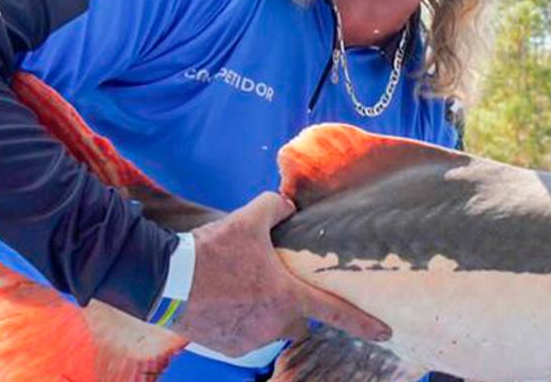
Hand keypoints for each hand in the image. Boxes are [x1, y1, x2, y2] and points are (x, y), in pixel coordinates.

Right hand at [169, 192, 391, 355]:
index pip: (335, 312)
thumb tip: (287, 202)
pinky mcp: (228, 348)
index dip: (363, 323)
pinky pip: (245, 335)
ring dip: (262, 312)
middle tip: (270, 285)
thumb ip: (275, 208)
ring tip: (238, 288)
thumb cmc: (210, 252)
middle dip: (291, 306)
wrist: (164, 280)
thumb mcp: (248, 220)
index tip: (385, 333)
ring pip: (269, 327)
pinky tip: (224, 301)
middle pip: (297, 320)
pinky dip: (240, 321)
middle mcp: (273, 324)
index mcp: (286, 296)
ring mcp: (250, 339)